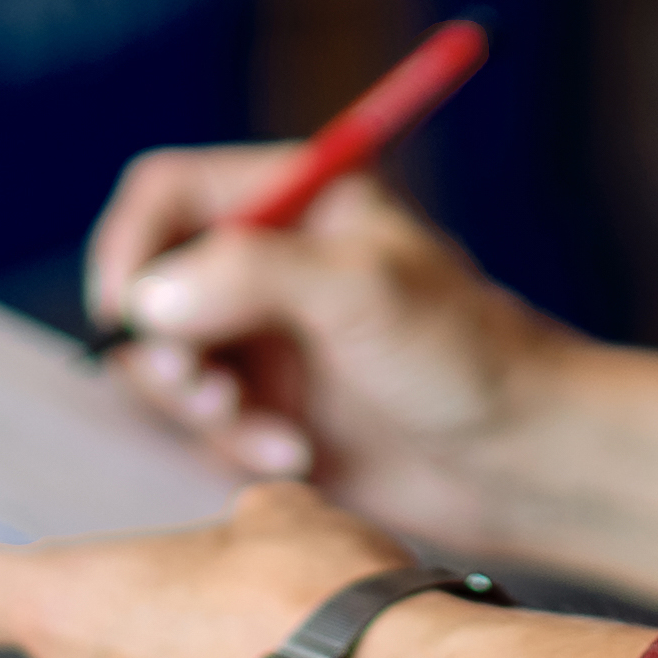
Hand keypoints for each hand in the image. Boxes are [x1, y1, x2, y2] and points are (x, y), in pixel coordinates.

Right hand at [86, 145, 561, 549]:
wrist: (524, 460)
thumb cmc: (467, 355)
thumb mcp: (364, 291)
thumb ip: (253, 274)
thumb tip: (149, 297)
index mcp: (295, 199)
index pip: (165, 196)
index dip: (133, 250)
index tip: (135, 318)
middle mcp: (267, 262)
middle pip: (147, 287)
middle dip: (165, 352)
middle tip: (211, 396)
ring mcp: (264, 338)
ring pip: (164, 366)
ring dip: (203, 411)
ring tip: (276, 438)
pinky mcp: (269, 408)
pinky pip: (199, 427)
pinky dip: (231, 448)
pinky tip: (300, 461)